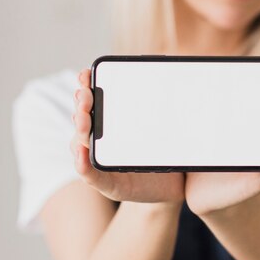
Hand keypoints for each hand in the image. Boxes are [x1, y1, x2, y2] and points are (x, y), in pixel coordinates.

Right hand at [71, 68, 185, 204]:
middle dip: (82, 104)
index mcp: (111, 122)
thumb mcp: (166, 127)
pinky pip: (90, 173)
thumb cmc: (166, 152)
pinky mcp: (106, 182)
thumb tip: (179, 78)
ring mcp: (101, 160)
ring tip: (83, 119)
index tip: (87, 74)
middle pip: (83, 118)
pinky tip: (82, 154)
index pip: (93, 101)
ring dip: (79, 130)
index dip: (86, 86)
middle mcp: (100, 139)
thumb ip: (166, 108)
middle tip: (86, 95)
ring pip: (80, 143)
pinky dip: (83, 164)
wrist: (173, 186)